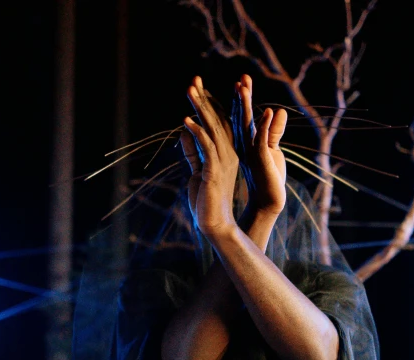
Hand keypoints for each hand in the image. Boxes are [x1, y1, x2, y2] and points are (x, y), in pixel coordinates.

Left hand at [179, 76, 239, 239]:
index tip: (198, 85)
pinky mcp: (215, 172)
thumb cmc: (205, 201)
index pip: (218, 123)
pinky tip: (186, 121)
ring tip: (189, 91)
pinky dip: (196, 133)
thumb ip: (192, 153)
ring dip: (200, 109)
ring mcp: (224, 162)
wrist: (214, 225)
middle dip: (204, 99)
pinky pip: (206, 148)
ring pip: (213, 129)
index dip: (209, 103)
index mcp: (226, 153)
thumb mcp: (196, 172)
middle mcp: (229, 154)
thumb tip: (184, 133)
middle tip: (194, 79)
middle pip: (217, 120)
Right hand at [233, 74, 287, 215]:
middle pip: (236, 116)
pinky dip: (264, 126)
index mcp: (243, 142)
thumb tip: (279, 111)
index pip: (238, 116)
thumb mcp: (272, 150)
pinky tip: (268, 111)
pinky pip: (260, 140)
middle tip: (234, 79)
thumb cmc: (269, 177)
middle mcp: (242, 145)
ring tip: (243, 87)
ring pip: (244, 125)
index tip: (241, 80)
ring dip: (244, 106)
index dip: (239, 98)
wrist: (269, 203)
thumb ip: (274, 130)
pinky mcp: (259, 160)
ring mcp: (249, 152)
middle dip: (236, 97)